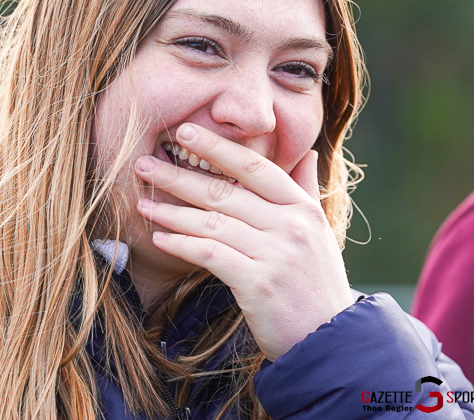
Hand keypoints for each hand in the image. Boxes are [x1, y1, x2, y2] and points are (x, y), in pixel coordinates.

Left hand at [133, 123, 353, 360]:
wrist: (330, 341)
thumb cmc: (315, 283)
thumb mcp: (318, 232)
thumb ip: (304, 190)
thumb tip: (305, 152)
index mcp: (303, 209)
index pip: (254, 167)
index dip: (217, 147)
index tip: (184, 131)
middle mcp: (291, 226)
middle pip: (225, 192)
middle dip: (179, 176)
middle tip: (144, 164)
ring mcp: (276, 255)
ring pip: (213, 222)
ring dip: (172, 211)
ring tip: (142, 203)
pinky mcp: (259, 284)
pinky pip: (211, 255)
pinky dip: (182, 245)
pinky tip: (159, 239)